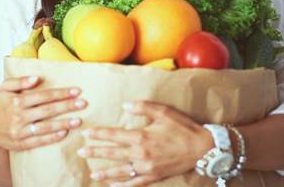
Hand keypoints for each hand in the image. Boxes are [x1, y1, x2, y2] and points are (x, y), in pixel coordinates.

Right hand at [0, 75, 86, 151]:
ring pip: (45, 127)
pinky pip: (39, 141)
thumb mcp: (5, 88)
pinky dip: (52, 137)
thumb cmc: (1, 105)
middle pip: (47, 110)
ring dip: (63, 123)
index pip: (43, 96)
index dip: (60, 93)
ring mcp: (20, 131)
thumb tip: (37, 78)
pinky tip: (64, 133)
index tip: (76, 90)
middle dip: (66, 106)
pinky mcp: (21, 144)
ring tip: (78, 120)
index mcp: (16, 101)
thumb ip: (20, 81)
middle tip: (83, 103)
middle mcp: (19, 116)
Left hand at [78, 101, 213, 185]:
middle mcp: (141, 154)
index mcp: (141, 136)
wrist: (202, 148)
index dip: (99, 134)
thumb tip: (124, 105)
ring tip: (92, 173)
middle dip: (96, 152)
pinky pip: (135, 183)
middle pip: (113, 154)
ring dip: (105, 172)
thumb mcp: (163, 111)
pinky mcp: (154, 176)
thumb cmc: (182, 127)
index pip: (113, 135)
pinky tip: (113, 186)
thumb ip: (142, 107)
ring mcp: (147, 168)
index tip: (86, 133)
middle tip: (81, 151)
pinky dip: (123, 185)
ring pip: (121, 171)